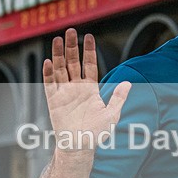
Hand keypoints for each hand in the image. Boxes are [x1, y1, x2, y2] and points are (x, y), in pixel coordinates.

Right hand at [43, 29, 130, 151]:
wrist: (80, 145)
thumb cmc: (97, 133)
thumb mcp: (112, 114)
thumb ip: (118, 98)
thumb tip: (129, 83)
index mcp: (90, 89)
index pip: (90, 65)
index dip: (89, 51)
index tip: (89, 36)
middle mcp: (76, 88)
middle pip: (73, 62)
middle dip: (72, 47)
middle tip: (70, 31)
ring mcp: (64, 93)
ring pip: (60, 69)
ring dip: (59, 54)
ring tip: (58, 39)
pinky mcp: (54, 101)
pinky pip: (49, 84)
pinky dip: (48, 73)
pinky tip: (48, 61)